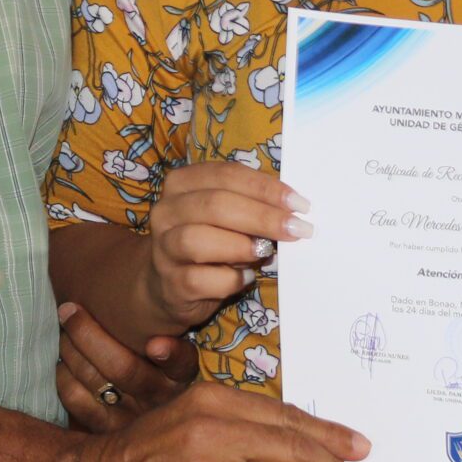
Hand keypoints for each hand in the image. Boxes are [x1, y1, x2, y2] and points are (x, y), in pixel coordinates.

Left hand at [54, 301, 194, 434]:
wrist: (149, 425)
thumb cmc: (156, 367)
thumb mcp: (171, 347)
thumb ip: (161, 324)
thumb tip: (138, 272)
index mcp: (181, 375)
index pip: (182, 362)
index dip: (169, 354)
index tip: (155, 344)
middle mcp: (160, 399)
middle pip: (123, 368)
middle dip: (88, 334)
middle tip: (68, 310)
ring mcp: (133, 419)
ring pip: (96, 381)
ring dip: (71, 351)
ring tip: (63, 332)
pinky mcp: (106, 432)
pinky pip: (77, 401)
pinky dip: (64, 378)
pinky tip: (63, 364)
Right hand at [137, 163, 308, 331]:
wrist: (170, 287)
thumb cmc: (209, 241)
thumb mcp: (226, 216)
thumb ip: (250, 204)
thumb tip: (292, 208)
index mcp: (182, 183)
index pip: (227, 175)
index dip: (265, 188)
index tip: (298, 203)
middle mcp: (166, 211)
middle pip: (216, 205)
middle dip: (263, 216)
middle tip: (296, 229)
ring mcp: (163, 249)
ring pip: (198, 240)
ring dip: (241, 246)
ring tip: (265, 252)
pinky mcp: (170, 283)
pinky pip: (200, 279)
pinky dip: (230, 279)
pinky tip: (246, 277)